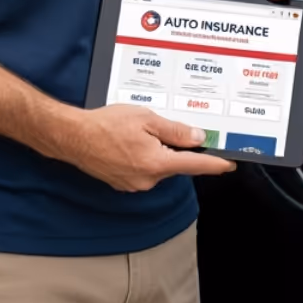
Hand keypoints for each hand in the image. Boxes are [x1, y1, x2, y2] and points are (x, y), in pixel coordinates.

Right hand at [59, 105, 236, 191]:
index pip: (194, 164)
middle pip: (175, 164)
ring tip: (136, 133)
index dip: (214, 163)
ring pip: (158, 166)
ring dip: (156, 151)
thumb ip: (174, 130)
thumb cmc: (105, 125)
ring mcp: (135, 184)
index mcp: (157, 163)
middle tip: (160, 128)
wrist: (73, 137)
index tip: (229, 164)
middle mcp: (148, 179)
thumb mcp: (145, 118)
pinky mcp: (124, 183)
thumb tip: (197, 137)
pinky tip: (129, 143)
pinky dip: (143, 157)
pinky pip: (143, 170)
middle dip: (174, 147)